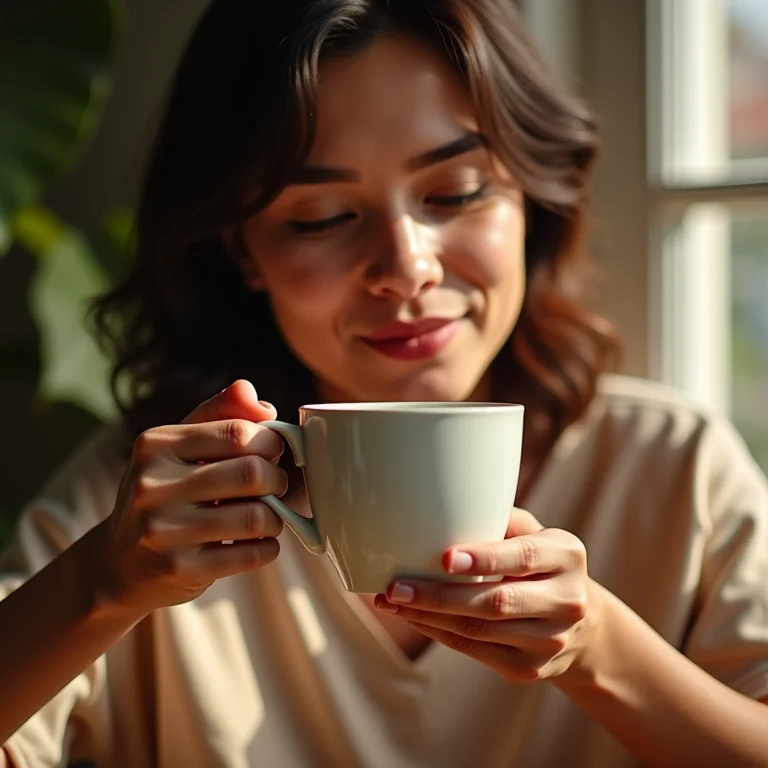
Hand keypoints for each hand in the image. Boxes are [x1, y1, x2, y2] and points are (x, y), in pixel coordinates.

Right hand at [97, 380, 286, 615]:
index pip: (237, 433)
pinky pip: (250, 555)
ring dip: (276, 518)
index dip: (270, 441)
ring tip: (267, 517)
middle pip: (251, 473)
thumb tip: (262, 404)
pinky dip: (267, 548)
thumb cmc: (163, 493)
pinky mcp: (179, 569)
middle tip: (275, 486)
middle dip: (278, 480)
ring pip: (256, 517)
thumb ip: (222, 415)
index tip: (273, 451)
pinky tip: (258, 544)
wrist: (118, 565)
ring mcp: (163, 530)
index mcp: (155, 445)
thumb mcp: (179, 446)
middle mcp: (153, 485)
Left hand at [374, 509, 595, 683]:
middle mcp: (566, 601)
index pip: (523, 557)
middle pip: (496, 602)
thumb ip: (500, 520)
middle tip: (396, 587)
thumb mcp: (534, 534)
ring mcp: (549, 641)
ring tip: (391, 602)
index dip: (484, 559)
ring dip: (428, 616)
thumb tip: (444, 508)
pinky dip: (437, 632)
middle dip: (439, 596)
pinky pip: (473, 650)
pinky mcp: (528, 669)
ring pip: (478, 630)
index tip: (444, 557)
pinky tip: (413, 617)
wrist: (581, 626)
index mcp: (567, 556)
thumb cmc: (540, 564)